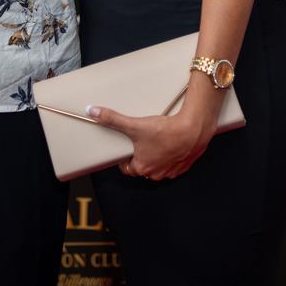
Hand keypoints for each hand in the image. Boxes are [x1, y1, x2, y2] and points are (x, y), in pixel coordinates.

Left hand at [87, 105, 214, 180]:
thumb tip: (92, 112)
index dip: (124, 160)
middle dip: (141, 156)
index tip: (125, 150)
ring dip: (157, 157)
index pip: (128, 169)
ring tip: (157, 140)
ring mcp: (172, 171)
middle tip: (140, 142)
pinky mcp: (185, 165)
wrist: (193, 130)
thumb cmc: (164, 131)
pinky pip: (175, 163)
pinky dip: (172, 155)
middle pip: (144, 167)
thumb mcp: (134, 125)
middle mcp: (157, 173)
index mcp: (142, 167)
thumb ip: (112, 119)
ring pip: (160, 166)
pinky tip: (172, 142)